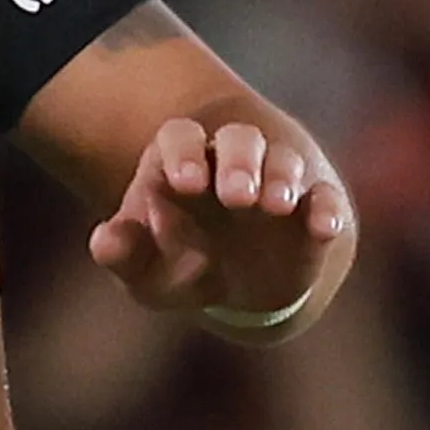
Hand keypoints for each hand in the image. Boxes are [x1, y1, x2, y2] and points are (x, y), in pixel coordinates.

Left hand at [85, 114, 352, 339]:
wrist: (244, 292)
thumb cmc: (184, 267)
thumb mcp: (149, 272)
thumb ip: (125, 254)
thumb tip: (103, 241)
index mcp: (182, 165)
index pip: (180, 137)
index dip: (183, 152)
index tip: (186, 182)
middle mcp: (232, 163)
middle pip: (239, 138)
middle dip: (239, 161)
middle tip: (237, 195)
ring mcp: (277, 183)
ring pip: (283, 160)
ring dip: (280, 177)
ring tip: (275, 205)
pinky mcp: (315, 210)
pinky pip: (325, 199)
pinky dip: (326, 210)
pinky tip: (324, 228)